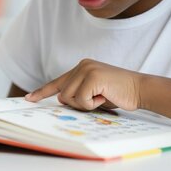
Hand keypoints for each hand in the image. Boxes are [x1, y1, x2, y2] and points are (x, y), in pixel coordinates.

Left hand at [25, 59, 143, 110]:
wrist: (140, 89)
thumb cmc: (119, 93)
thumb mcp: (95, 92)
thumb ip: (79, 93)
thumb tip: (61, 100)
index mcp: (81, 67)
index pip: (58, 82)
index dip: (42, 92)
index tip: (29, 99)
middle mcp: (82, 65)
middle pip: (62, 94)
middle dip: (77, 104)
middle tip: (97, 100)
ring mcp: (86, 69)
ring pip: (69, 98)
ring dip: (86, 105)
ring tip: (102, 97)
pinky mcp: (92, 76)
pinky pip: (81, 100)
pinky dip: (92, 104)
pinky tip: (105, 97)